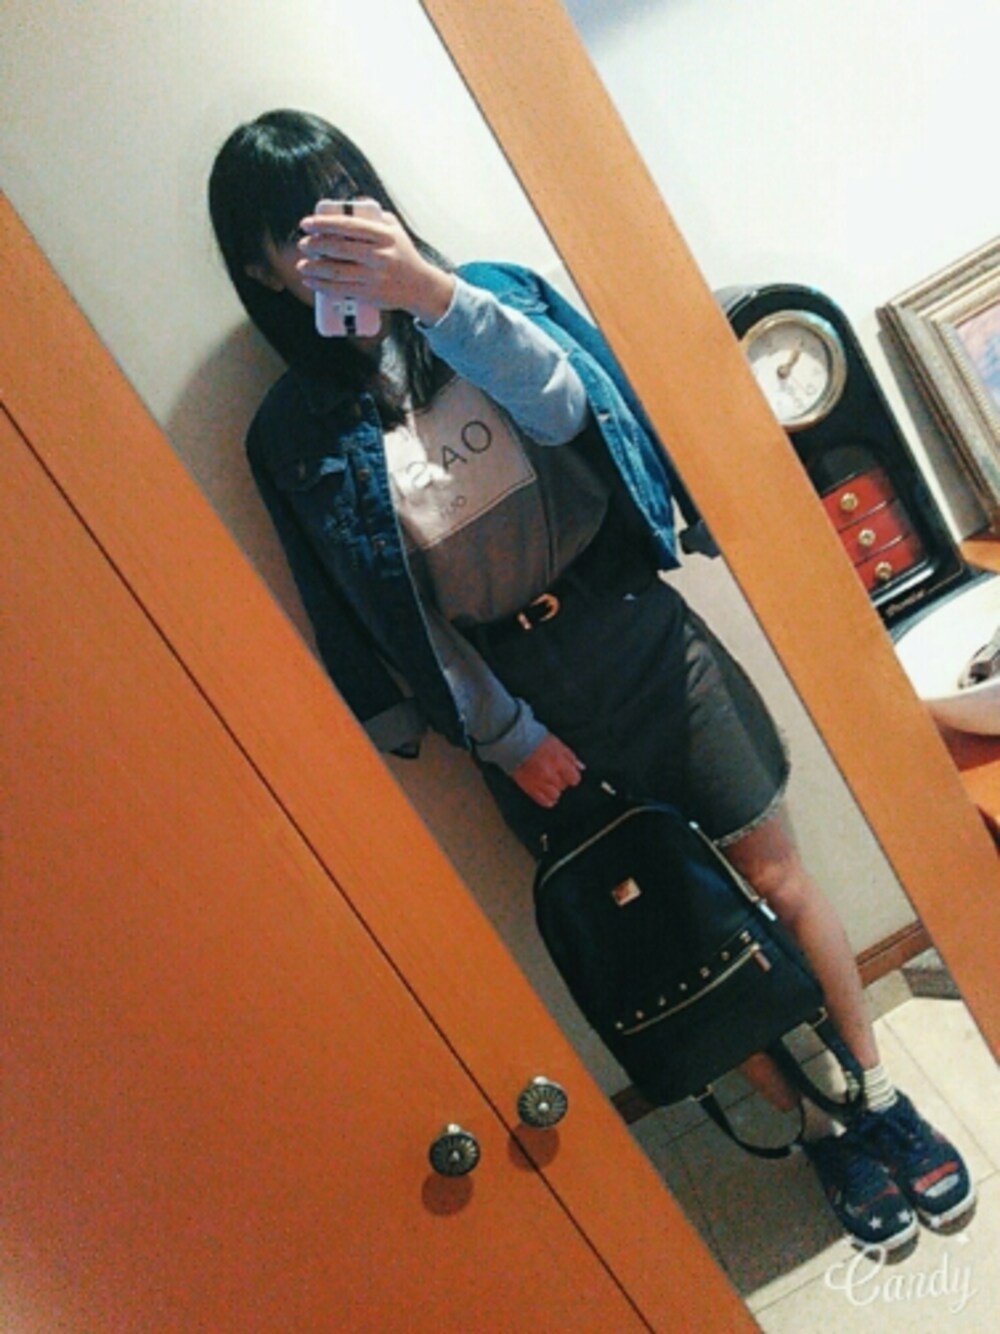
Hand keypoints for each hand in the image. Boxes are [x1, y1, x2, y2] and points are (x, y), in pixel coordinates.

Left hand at [297, 207, 454, 324]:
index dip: (323, 223)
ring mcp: (374, 277)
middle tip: (303, 244)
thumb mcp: (395, 230)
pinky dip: (321, 286)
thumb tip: (349, 205)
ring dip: (314, 268)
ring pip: (336, 271)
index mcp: (383, 235)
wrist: (420, 287)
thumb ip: (374, 215)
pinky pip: (341, 290)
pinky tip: (310, 281)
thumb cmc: (402, 254)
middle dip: (314, 245)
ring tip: (301, 265)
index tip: (306, 224)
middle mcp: (379, 255)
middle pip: (338, 248)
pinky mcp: (371, 295)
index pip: (348, 226)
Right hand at [512, 734, 585, 807]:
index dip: (572, 776)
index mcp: (558, 762)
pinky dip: (547, 800)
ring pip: (555, 795)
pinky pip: (543, 801)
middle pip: (564, 786)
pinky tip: (547, 794)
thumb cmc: (535, 740)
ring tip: (550, 783)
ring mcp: (539, 783)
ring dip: (555, 790)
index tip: (568, 774)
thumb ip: (570, 757)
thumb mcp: (557, 744)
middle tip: (556, 774)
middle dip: (562, 780)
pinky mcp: (529, 788)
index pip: (574, 779)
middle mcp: (550, 774)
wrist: (514, 742)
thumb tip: (580, 767)